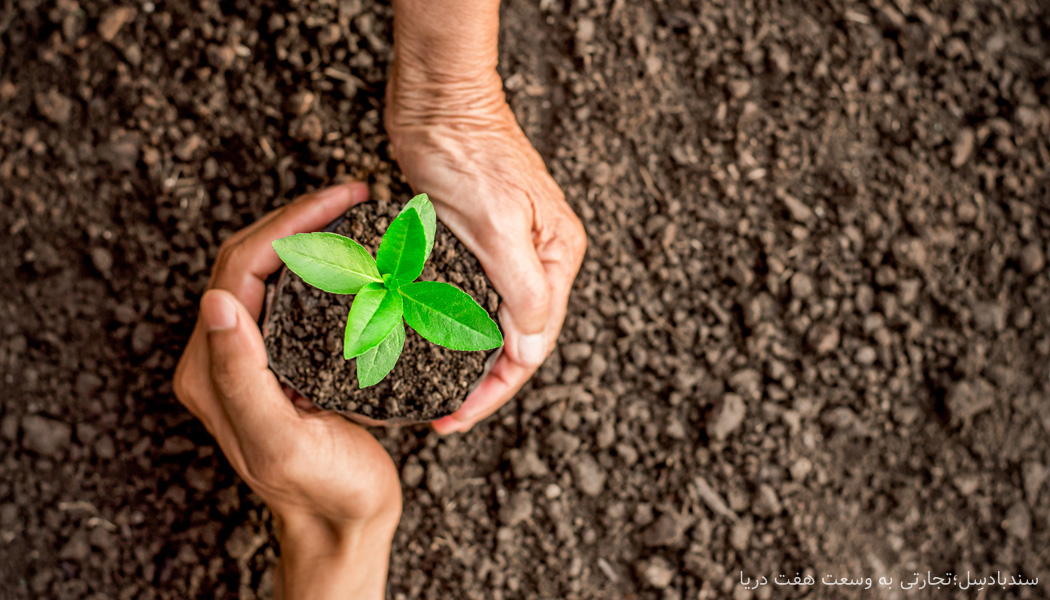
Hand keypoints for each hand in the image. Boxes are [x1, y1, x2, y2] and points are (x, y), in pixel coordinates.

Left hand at [173, 183, 400, 599]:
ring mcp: (253, 355)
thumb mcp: (282, 440)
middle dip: (299, 218)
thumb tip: (215, 301)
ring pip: (270, 271)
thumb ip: (242, 375)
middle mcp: (223, 355)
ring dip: (308, 234)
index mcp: (212, 369)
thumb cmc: (323, 489)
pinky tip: (355, 255)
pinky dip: (321, 263)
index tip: (342, 201)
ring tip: (354, 212)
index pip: (240, 270)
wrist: (346, 521)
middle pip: (251, 260)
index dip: (289, 226)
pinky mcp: (282, 359)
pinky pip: (292, 294)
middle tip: (353, 195)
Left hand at [386, 72, 586, 434]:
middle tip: (442, 417)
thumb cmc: (465, 149)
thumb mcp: (497, 222)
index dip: (495, 390)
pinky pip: (472, 300)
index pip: (533, 345)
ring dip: (468, 360)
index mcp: (556, 258)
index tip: (456, 419)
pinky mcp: (479, 242)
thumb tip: (530, 348)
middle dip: (482, 384)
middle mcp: (540, 260)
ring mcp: (510, 252)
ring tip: (434, 393)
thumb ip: (520, 288)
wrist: (437, 96)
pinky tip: (430, 344)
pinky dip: (454, 327)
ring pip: (493, 324)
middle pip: (516, 341)